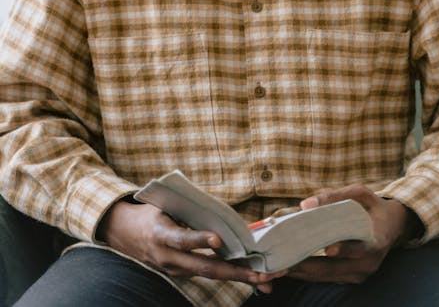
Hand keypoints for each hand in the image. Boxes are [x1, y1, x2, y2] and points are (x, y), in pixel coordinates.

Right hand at [98, 201, 285, 292]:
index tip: (218, 240)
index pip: (182, 239)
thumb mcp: (162, 205)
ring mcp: (177, 269)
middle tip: (262, 273)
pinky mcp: (184, 273)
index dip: (200, 239)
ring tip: (267, 279)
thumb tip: (217, 208)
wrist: (125, 234)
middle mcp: (169, 258)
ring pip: (212, 274)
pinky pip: (210, 274)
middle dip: (237, 271)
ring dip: (241, 277)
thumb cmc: (149, 213)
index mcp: (161, 235)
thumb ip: (186, 209)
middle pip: (205, 268)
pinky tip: (255, 278)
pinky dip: (233, 275)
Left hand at [287, 184, 421, 284]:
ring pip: (328, 277)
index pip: (359, 248)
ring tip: (280, 267)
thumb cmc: (373, 206)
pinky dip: (309, 274)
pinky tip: (291, 268)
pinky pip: (328, 278)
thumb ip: (335, 196)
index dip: (343, 249)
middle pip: (335, 268)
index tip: (326, 249)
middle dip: (307, 266)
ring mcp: (360, 274)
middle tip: (284, 262)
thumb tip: (305, 204)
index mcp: (376, 241)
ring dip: (303, 273)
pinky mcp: (352, 278)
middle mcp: (369, 263)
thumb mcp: (361, 194)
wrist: (393, 226)